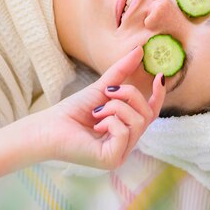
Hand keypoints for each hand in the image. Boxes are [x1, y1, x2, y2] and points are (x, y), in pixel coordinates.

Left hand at [29, 46, 165, 169]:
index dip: (159, 95)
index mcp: (127, 127)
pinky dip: (110, 121)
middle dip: (129, 95)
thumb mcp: (102, 88)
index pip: (152, 112)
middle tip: (108, 93)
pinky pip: (124, 132)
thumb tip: (139, 50)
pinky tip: (96, 127)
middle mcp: (127, 142)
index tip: (159, 75)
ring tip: (97, 112)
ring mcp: (121, 153)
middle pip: (148, 113)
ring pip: (138, 121)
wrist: (50, 125)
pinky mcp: (112, 159)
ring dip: (116, 107)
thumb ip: (122, 71)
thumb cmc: (74, 110)